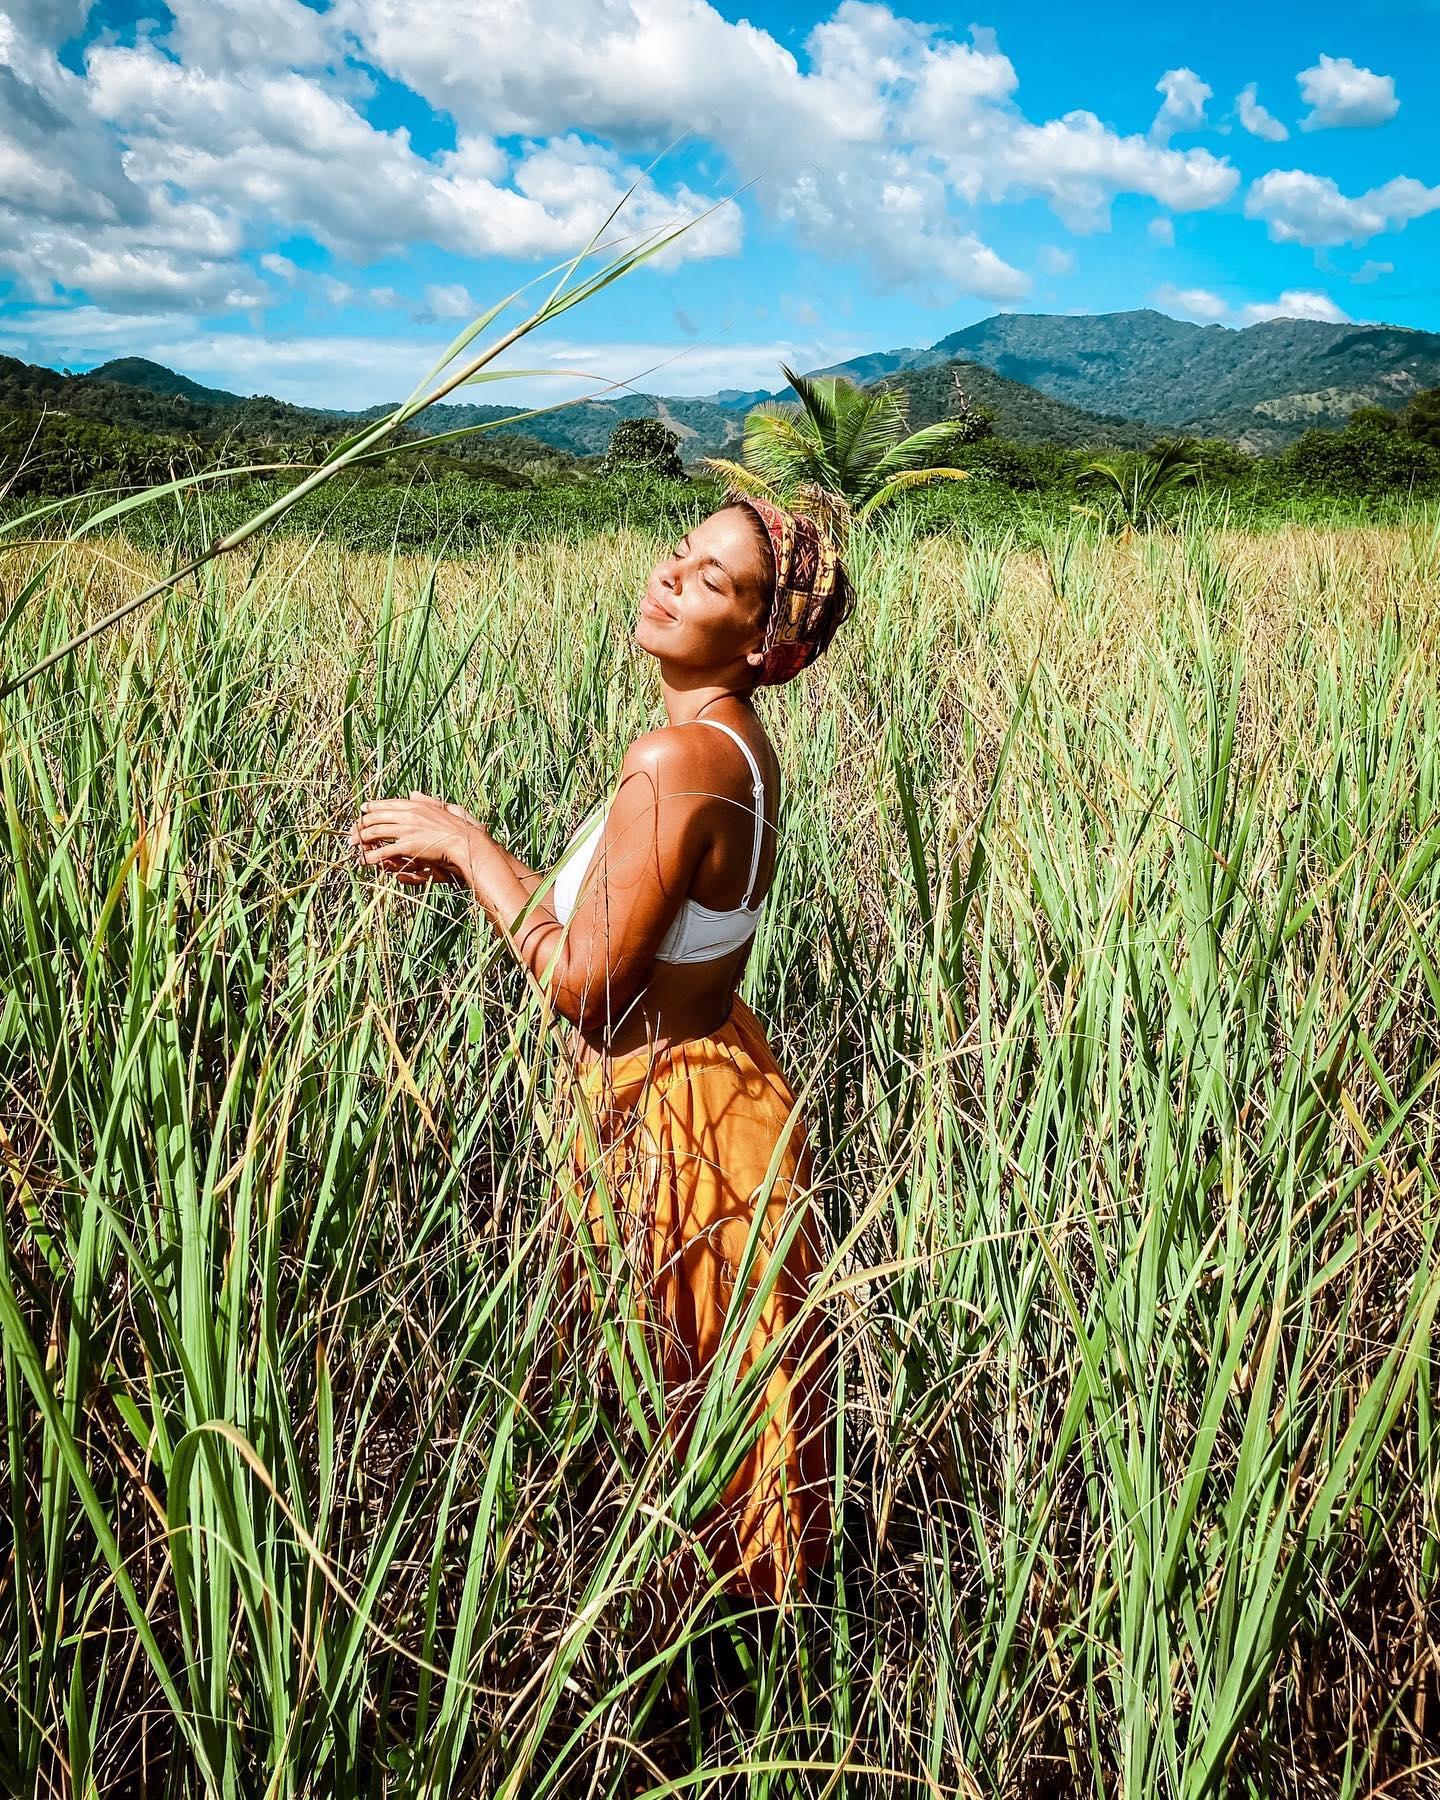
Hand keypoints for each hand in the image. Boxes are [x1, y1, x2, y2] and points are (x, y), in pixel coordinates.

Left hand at [349, 790, 478, 886]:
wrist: (465, 841)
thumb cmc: (457, 828)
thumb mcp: (441, 808)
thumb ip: (425, 800)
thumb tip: (413, 793)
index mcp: (415, 805)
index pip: (387, 803)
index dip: (372, 807)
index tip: (363, 810)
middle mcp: (408, 814)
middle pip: (376, 817)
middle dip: (361, 824)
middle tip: (353, 831)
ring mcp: (406, 830)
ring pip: (375, 832)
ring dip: (361, 839)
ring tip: (354, 845)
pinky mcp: (407, 845)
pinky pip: (383, 851)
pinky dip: (370, 856)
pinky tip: (364, 860)